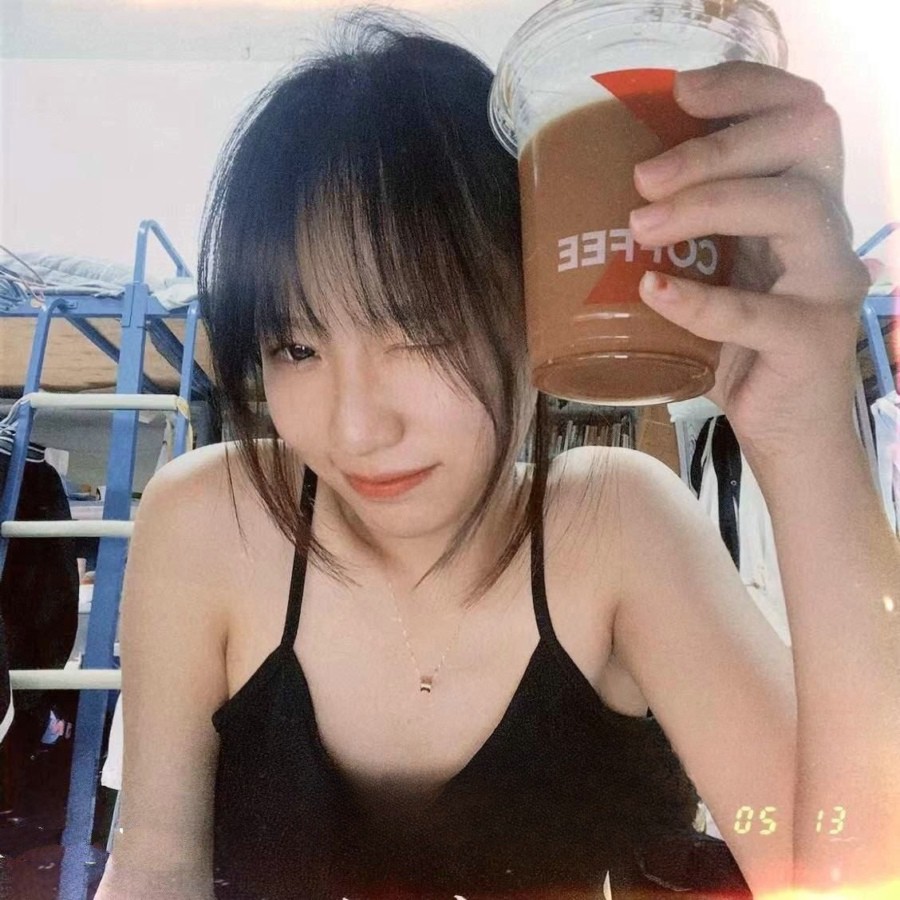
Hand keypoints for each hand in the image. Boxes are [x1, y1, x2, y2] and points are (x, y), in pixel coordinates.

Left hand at [628, 61, 870, 454]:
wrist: (782, 430)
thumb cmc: (737, 348)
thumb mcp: (711, 279)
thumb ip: (680, 240)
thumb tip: (580, 207)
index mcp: (801, 204)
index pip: (799, 114)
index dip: (746, 88)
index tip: (678, 91)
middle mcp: (826, 230)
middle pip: (800, 141)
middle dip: (715, 145)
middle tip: (643, 176)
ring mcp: (828, 283)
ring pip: (791, 207)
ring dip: (707, 204)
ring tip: (641, 226)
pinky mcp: (812, 340)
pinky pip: (759, 311)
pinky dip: (699, 299)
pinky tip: (654, 291)